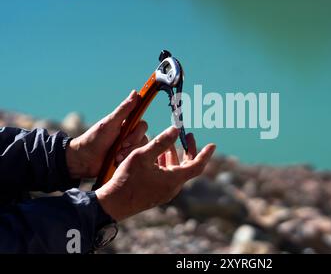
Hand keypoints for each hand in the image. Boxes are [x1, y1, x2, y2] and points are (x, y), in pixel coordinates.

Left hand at [66, 90, 148, 178]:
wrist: (84, 160)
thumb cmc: (94, 138)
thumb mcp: (110, 123)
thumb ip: (124, 109)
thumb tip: (135, 93)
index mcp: (127, 125)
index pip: (143, 125)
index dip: (137, 130)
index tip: (127, 132)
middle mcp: (130, 136)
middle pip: (144, 138)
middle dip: (131, 142)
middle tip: (120, 145)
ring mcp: (129, 148)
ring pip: (141, 149)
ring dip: (128, 152)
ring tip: (116, 156)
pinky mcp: (127, 159)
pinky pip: (136, 160)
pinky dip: (126, 160)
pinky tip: (116, 161)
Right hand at [95, 126, 215, 221]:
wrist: (113, 204)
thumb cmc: (127, 179)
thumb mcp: (142, 156)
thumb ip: (160, 143)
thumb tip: (176, 130)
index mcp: (174, 179)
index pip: (197, 165)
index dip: (205, 154)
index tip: (213, 145)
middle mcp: (173, 187)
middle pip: (188, 167)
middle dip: (189, 150)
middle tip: (188, 135)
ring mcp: (165, 192)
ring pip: (176, 171)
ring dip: (174, 156)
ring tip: (168, 143)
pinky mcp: (157, 194)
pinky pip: (168, 177)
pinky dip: (166, 164)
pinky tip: (156, 156)